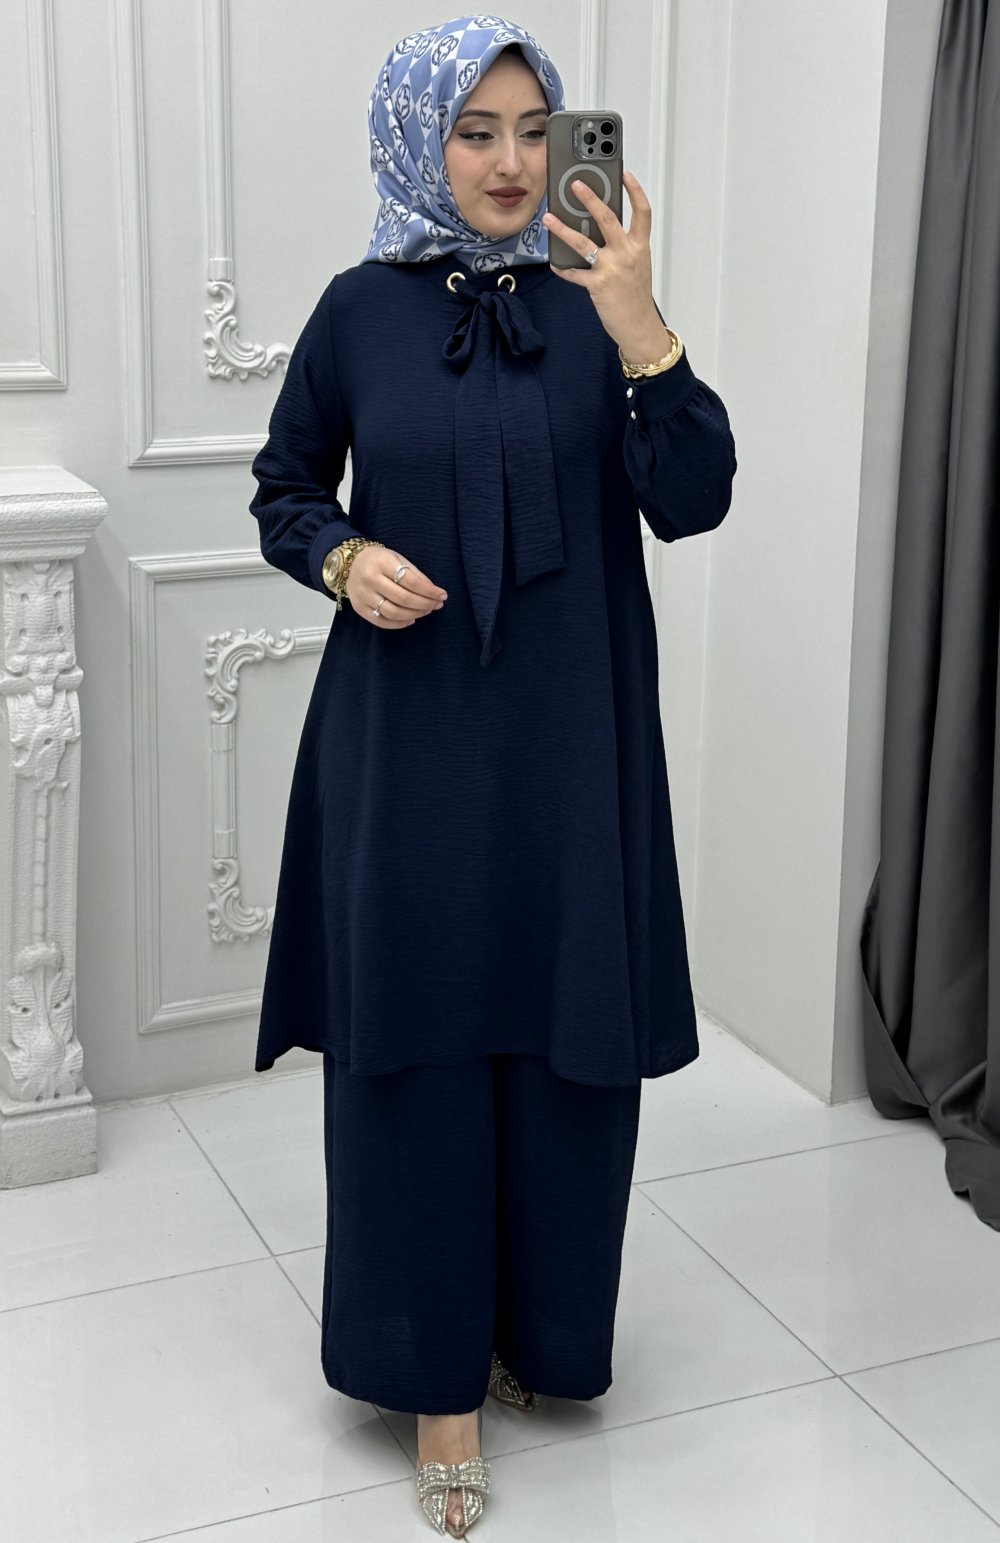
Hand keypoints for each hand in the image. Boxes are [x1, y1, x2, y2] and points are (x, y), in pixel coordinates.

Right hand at [347, 545, 447, 628]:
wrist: (350, 563)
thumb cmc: (379, 560)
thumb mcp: (397, 559)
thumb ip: (415, 574)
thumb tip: (433, 592)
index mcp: (382, 563)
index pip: (410, 581)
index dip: (429, 591)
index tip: (442, 595)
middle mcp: (370, 579)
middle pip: (403, 598)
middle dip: (424, 604)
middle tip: (437, 605)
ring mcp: (363, 595)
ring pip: (393, 612)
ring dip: (414, 614)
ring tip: (425, 611)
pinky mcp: (360, 608)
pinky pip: (382, 621)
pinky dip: (399, 624)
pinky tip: (411, 619)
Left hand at [542, 169, 663, 357]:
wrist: (639, 326)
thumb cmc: (636, 298)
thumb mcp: (637, 266)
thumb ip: (623, 248)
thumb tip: (599, 232)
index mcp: (639, 247)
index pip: (642, 212)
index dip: (635, 191)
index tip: (625, 175)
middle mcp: (627, 254)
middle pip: (608, 218)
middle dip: (590, 198)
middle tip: (576, 185)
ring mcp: (612, 269)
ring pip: (584, 243)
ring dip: (563, 229)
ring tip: (549, 218)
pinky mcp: (598, 286)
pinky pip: (574, 273)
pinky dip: (563, 268)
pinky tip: (554, 263)